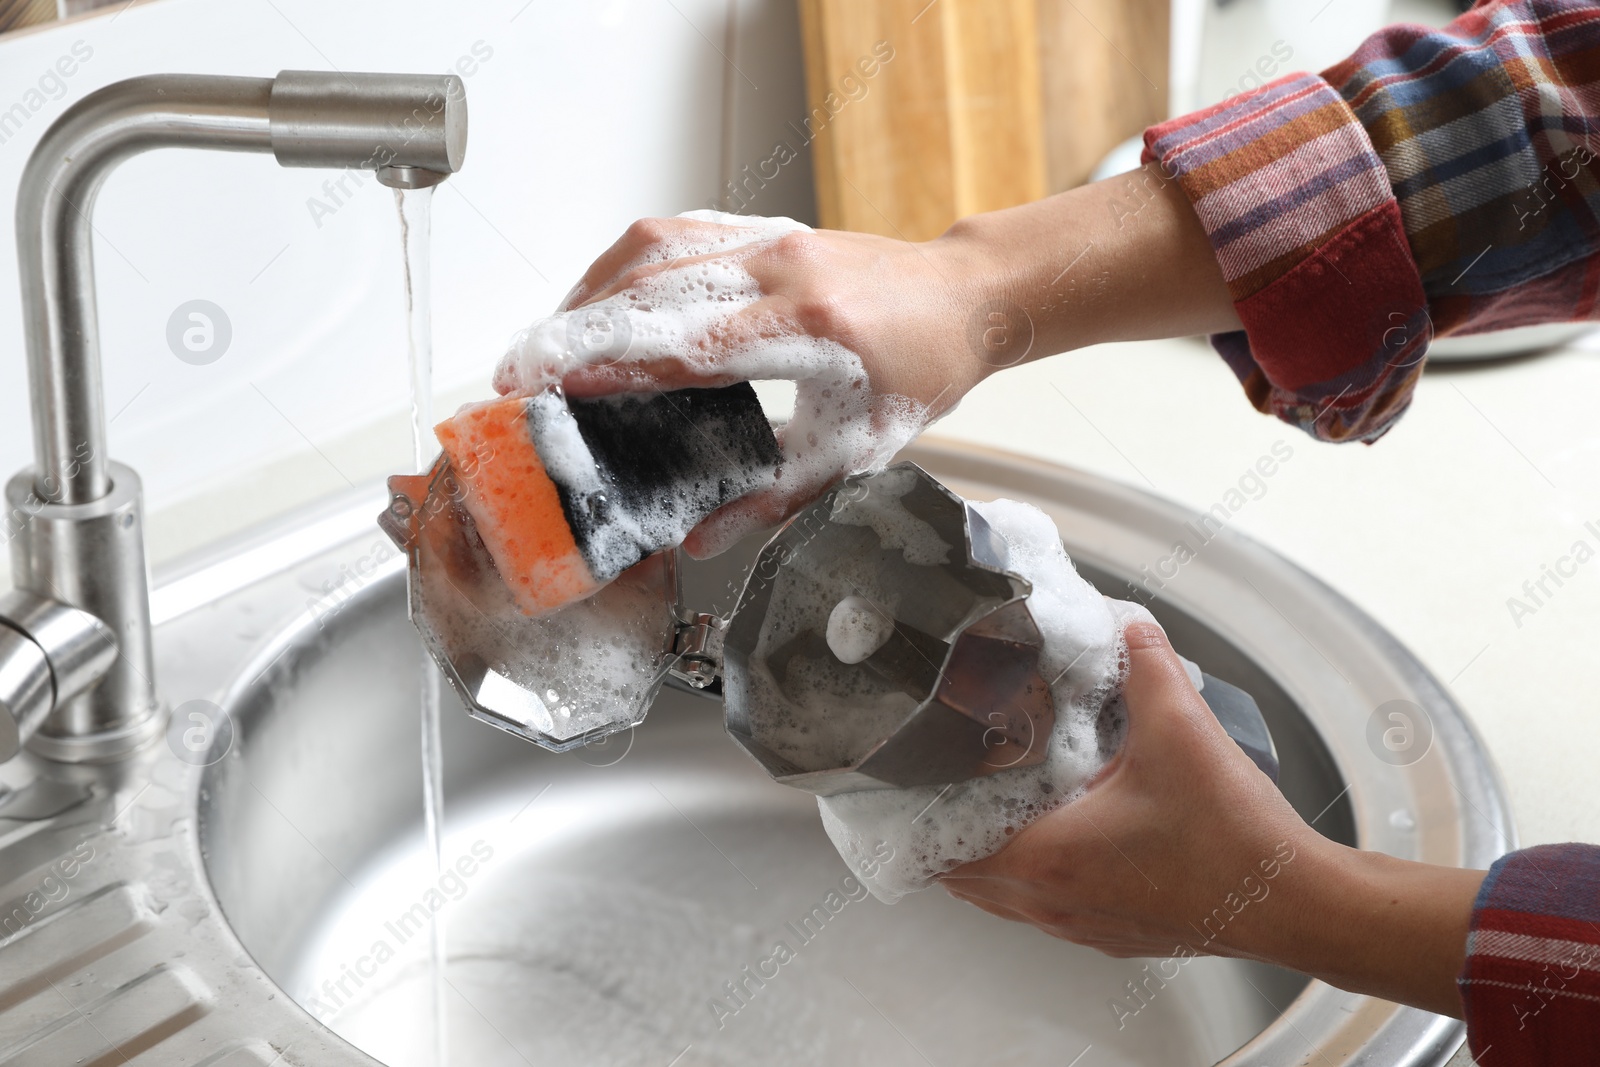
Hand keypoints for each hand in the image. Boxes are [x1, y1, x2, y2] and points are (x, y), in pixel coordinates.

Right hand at [493, 212, 998, 556]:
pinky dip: (620, 267)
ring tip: (546, 343)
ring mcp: (768, 238)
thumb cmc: (918, 370)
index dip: (614, 364)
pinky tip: (595, 300)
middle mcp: (782, 270)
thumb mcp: (855, 450)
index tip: (554, 385)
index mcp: (810, 328)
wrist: (962, 300)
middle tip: (520, 374)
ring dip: (587, 293)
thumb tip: (699, 536)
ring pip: (652, 249)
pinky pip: (673, 233)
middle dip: (574, 329)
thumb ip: (773, 496)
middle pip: (652, 288)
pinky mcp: (760, 226)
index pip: (690, 344)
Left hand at [941, 620, 1312, 958]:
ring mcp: (1083, 927)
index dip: (917, 818)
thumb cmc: (1235, 838)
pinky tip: (1058, 834)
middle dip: (948, 832)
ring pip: (1004, 898)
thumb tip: (1125, 625)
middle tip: (945, 783)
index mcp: (1046, 859)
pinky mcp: (1114, 933)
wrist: (1296, 901)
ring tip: (994, 803)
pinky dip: (1034, 876)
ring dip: (990, 856)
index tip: (907, 785)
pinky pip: (1047, 908)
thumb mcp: (1179, 726)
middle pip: (964, 878)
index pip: (944, 852)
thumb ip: (1144, 664)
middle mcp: (1052, 903)